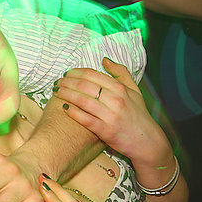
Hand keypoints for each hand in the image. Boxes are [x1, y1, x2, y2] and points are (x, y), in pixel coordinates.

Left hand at [54, 57, 171, 167]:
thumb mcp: (134, 90)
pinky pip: (85, 119)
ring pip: (82, 100)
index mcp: (121, 88)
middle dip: (67, 82)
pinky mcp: (105, 130)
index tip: (66, 73)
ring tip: (55, 92)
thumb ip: (121, 73)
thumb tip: (104, 60)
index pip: (92, 75)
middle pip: (84, 86)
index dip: (76, 72)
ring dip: (66, 94)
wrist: (146, 141)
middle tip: (56, 82)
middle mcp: (116, 100)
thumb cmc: (137, 114)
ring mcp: (110, 115)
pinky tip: (63, 107)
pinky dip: (72, 112)